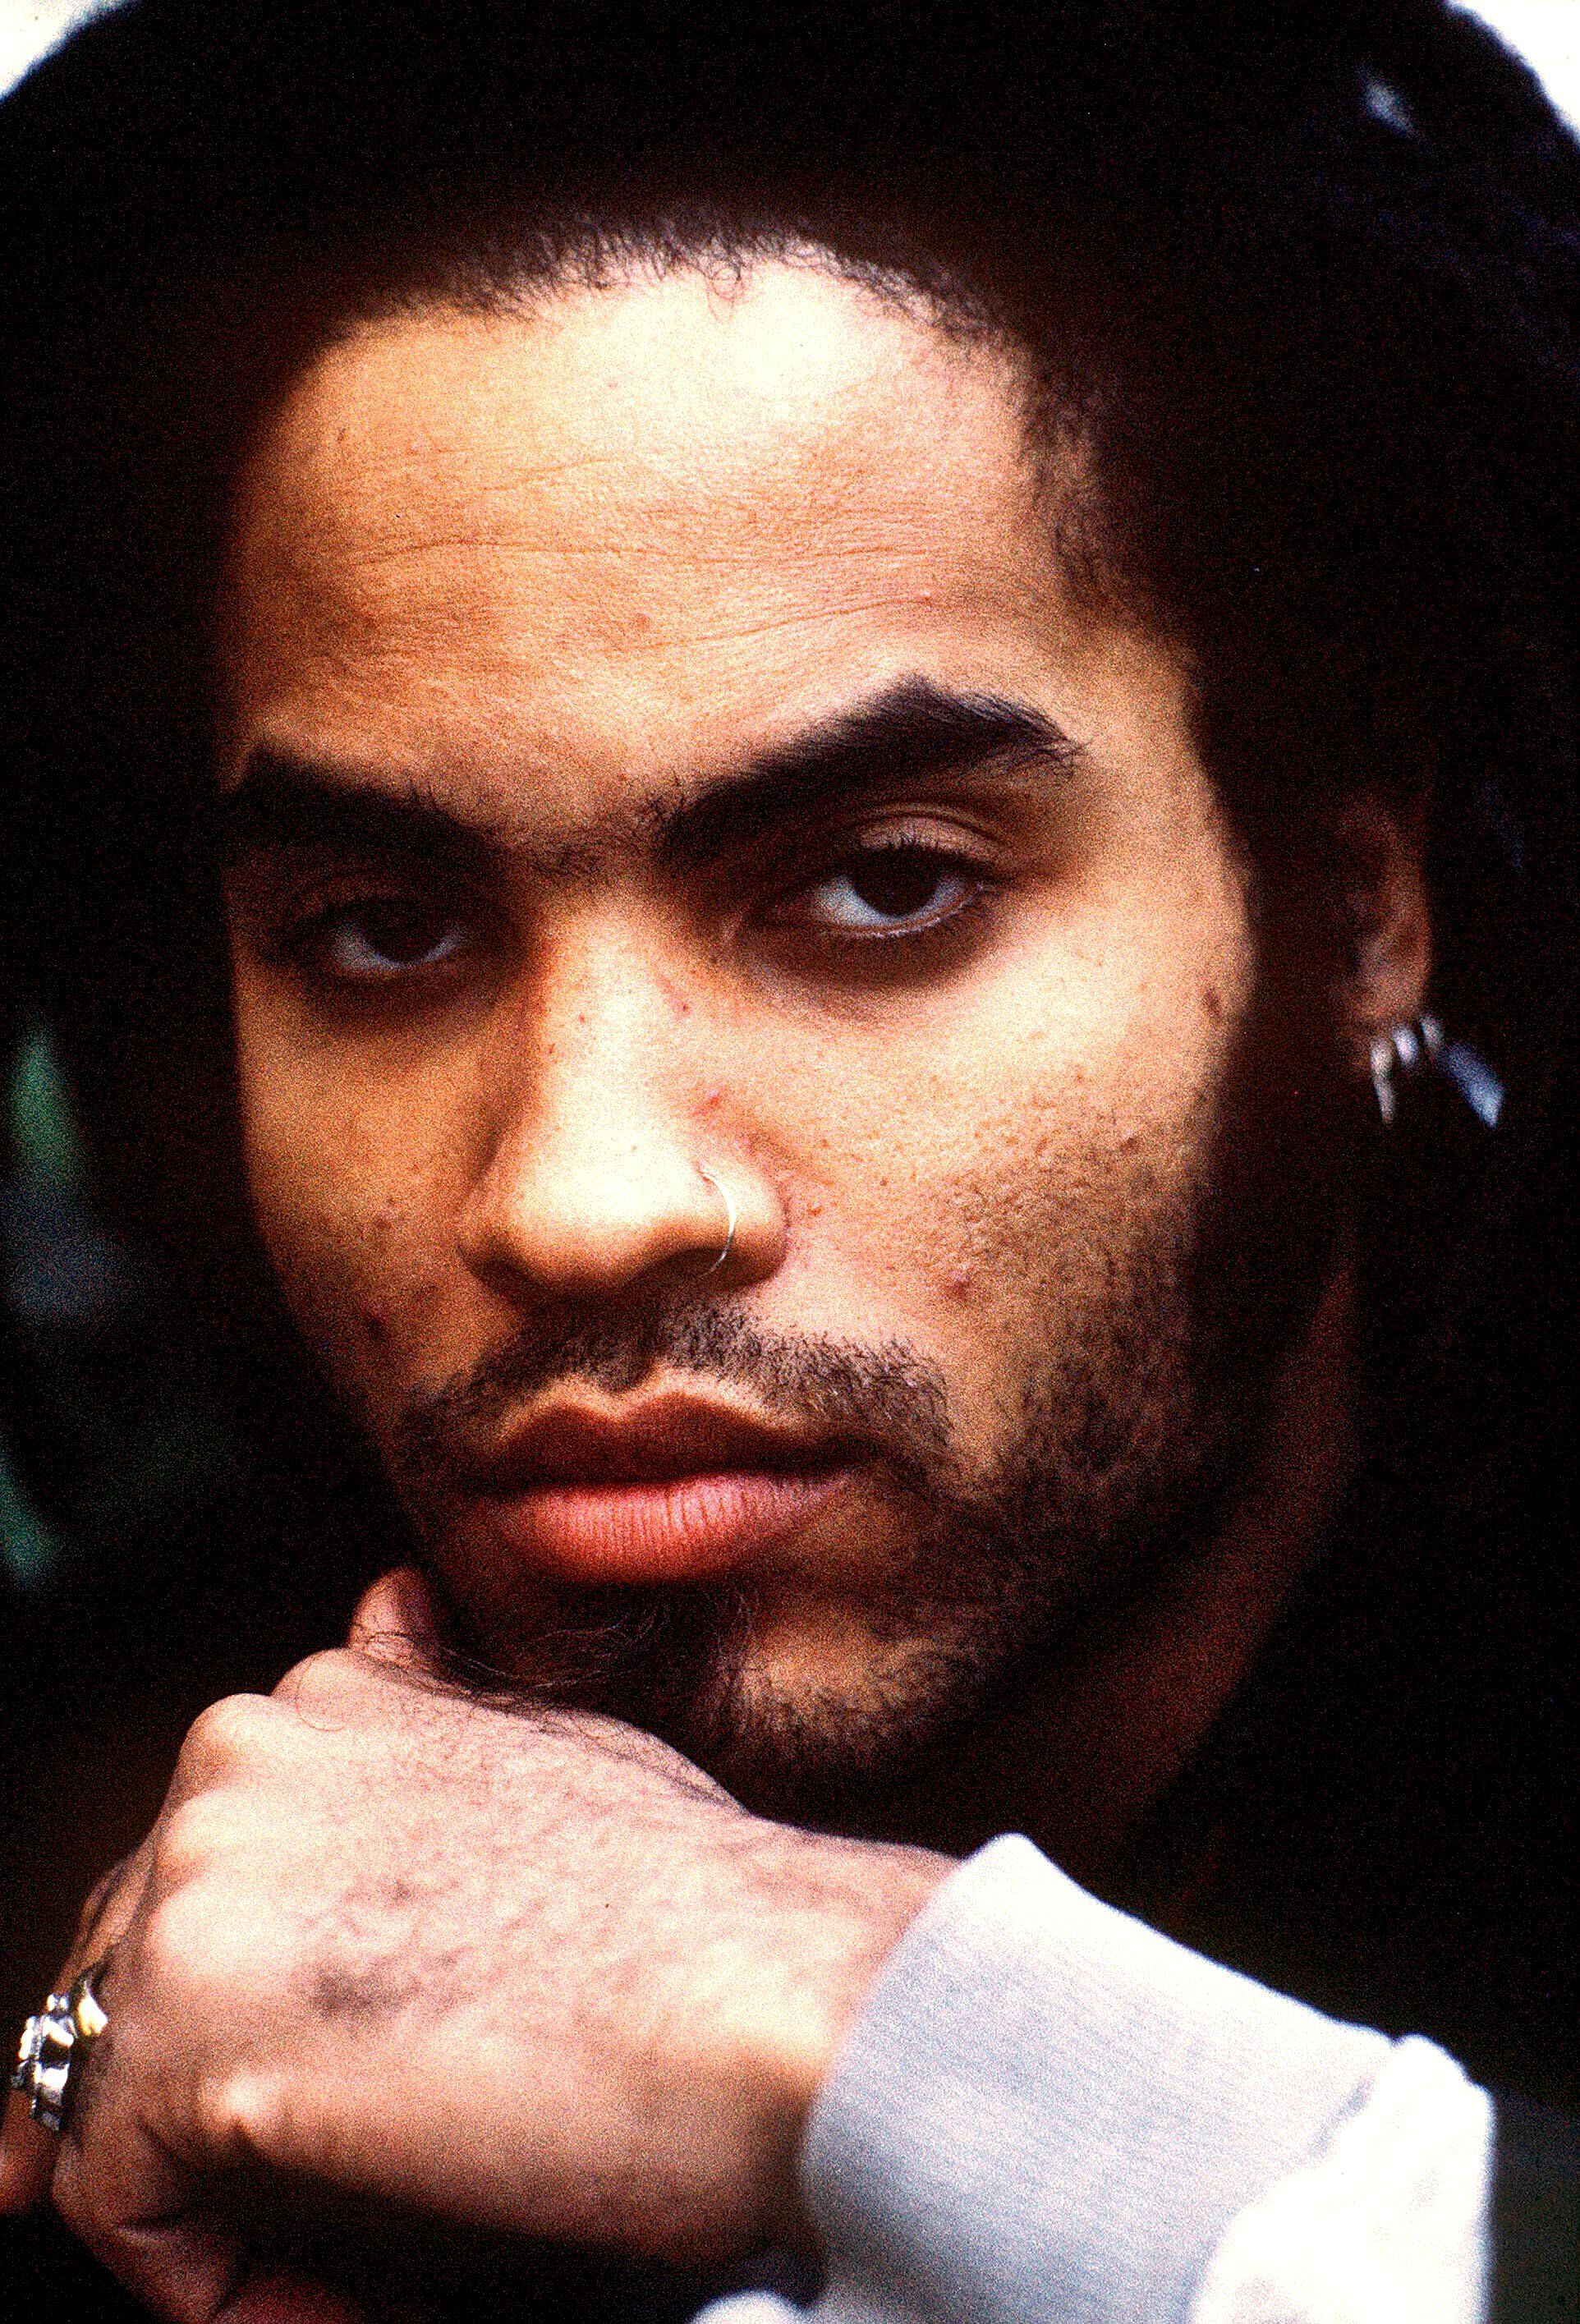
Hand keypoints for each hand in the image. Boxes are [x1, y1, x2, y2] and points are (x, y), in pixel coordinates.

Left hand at [0, 1568, 948, 2321]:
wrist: (768, 1993)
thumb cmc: (697, 1903)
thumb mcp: (547, 1749)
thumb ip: (430, 1707)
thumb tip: (377, 1616)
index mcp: (316, 1699)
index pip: (200, 1888)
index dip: (266, 2021)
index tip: (358, 2110)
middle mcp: (233, 1759)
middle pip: (131, 1987)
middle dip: (223, 2106)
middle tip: (373, 2196)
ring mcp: (199, 1882)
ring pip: (114, 2101)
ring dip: (227, 2202)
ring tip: (379, 2260)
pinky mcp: (186, 2032)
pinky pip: (121, 2210)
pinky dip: (221, 2288)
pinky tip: (361, 2296)